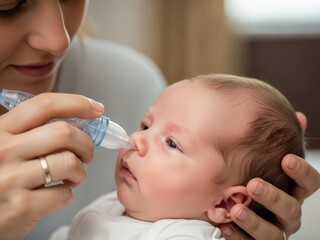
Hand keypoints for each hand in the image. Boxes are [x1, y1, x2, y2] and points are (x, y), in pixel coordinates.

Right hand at [0, 93, 103, 239]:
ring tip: (71, 177)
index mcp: (1, 130)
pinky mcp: (21, 206)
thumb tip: (80, 123)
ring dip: (80, 171)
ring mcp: (11, 179)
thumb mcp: (5, 147)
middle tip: (86, 153)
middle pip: (64, 133)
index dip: (77, 103)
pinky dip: (69, 193)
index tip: (96, 109)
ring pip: (70, 162)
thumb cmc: (0, 179)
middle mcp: (3, 150)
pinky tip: (58, 193)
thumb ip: (33, 133)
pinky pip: (64, 193)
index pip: (44, 105)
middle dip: (86, 143)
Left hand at [220, 112, 319, 238]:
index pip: (310, 184)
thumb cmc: (255, 179)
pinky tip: (225, 224)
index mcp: (293, 192)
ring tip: (236, 209)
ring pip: (273, 233)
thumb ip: (279, 143)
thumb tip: (299, 117)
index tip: (286, 158)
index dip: (302, 172)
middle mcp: (288, 213)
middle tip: (253, 184)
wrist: (236, 206)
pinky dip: (238, 235)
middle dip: (273, 197)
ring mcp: (274, 230)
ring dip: (255, 221)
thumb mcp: (266, 160)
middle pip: (292, 209)